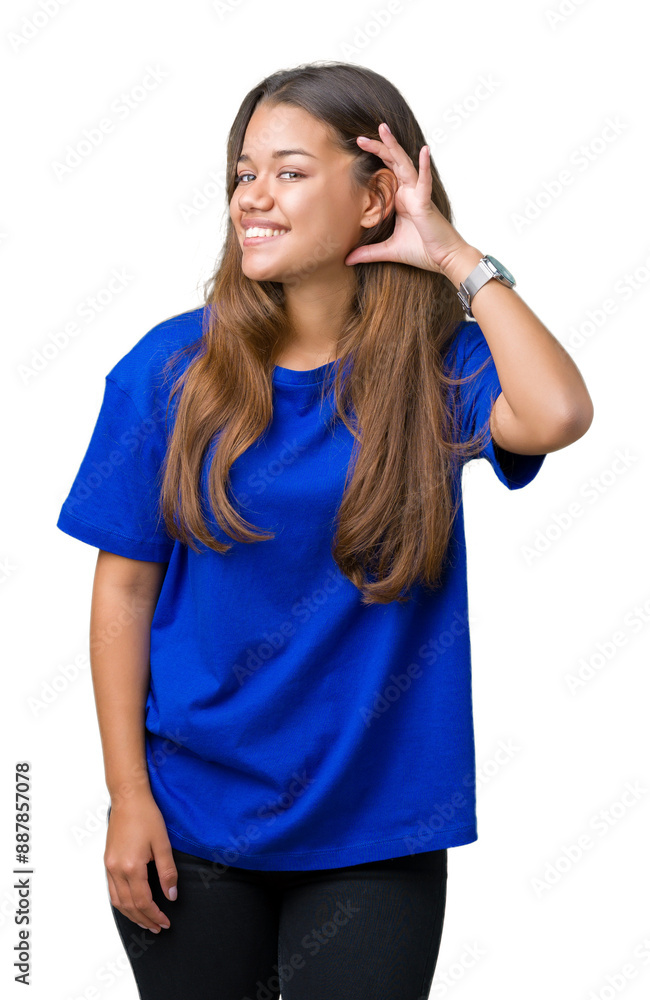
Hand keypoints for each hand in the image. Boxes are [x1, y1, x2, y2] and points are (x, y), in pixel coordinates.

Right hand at [104, 792, 177, 931]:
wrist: (128, 798)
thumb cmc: (146, 816)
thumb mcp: (162, 843)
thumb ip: (167, 872)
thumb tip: (171, 895)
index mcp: (132, 867)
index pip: (143, 901)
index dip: (155, 915)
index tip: (166, 922)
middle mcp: (117, 870)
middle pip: (129, 906)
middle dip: (144, 919)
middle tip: (158, 927)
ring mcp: (109, 866)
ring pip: (118, 901)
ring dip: (132, 915)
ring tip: (146, 922)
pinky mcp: (107, 861)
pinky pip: (112, 890)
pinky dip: (121, 903)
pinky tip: (130, 905)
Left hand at [344, 122, 469, 275]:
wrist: (445, 259)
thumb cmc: (422, 250)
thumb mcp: (389, 251)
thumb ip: (368, 252)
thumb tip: (346, 260)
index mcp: (400, 199)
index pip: (385, 173)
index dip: (373, 161)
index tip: (355, 151)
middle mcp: (409, 192)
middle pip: (392, 163)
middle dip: (377, 148)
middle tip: (359, 137)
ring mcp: (418, 195)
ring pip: (405, 165)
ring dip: (394, 147)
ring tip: (383, 129)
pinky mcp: (426, 203)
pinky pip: (425, 182)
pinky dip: (425, 166)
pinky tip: (424, 149)